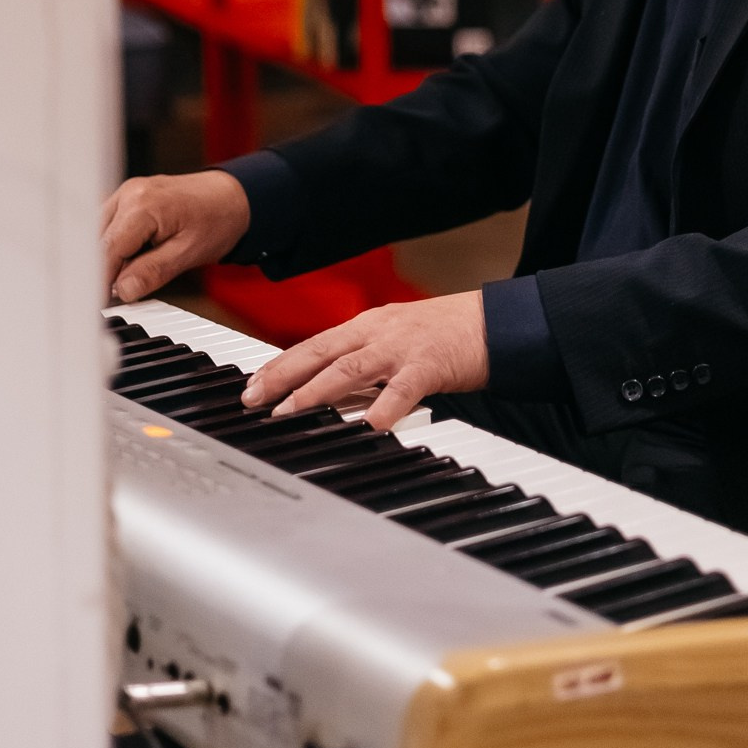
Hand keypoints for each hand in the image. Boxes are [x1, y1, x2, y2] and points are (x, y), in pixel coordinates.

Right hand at [101, 170, 249, 303]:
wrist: (233, 198)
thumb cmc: (218, 220)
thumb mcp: (189, 253)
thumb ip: (153, 271)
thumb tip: (122, 290)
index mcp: (142, 205)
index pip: (107, 249)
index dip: (101, 279)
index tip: (98, 304)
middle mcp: (129, 193)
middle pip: (99, 241)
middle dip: (104, 270)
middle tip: (117, 294)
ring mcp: (126, 192)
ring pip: (99, 234)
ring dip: (108, 257)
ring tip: (134, 272)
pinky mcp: (128, 198)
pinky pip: (109, 225)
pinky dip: (114, 245)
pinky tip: (131, 257)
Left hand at [242, 291, 488, 430]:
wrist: (495, 322)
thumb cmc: (447, 335)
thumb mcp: (397, 341)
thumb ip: (365, 362)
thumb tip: (331, 391)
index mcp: (368, 326)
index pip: (314, 344)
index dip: (281, 364)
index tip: (252, 385)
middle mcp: (379, 332)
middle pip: (320, 351)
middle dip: (282, 375)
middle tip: (253, 398)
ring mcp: (402, 347)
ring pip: (350, 367)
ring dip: (316, 390)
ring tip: (290, 410)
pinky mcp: (430, 365)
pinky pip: (403, 389)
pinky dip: (384, 407)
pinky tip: (369, 425)